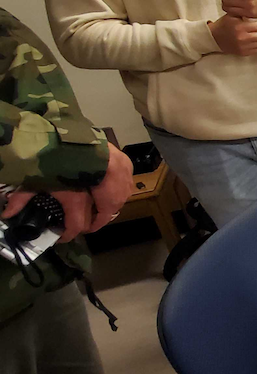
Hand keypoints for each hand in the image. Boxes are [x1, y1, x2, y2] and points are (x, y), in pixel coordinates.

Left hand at [1, 145, 133, 242]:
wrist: (81, 135)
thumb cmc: (59, 159)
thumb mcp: (38, 179)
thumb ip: (23, 197)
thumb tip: (6, 213)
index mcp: (79, 200)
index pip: (78, 225)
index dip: (71, 234)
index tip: (64, 237)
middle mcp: (103, 195)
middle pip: (104, 216)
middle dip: (94, 222)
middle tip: (85, 223)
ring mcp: (119, 181)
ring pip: (118, 202)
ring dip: (109, 206)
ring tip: (99, 205)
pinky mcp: (127, 168)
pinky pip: (126, 185)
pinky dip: (119, 189)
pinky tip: (111, 186)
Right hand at [209, 15, 256, 55]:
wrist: (214, 37)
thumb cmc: (224, 25)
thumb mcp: (232, 15)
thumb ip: (244, 14)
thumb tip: (256, 16)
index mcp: (240, 27)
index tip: (256, 24)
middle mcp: (242, 38)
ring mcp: (243, 47)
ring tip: (255, 35)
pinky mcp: (243, 53)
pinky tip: (252, 41)